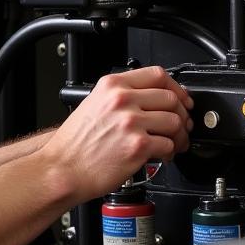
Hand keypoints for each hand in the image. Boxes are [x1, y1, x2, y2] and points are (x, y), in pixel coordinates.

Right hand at [40, 65, 192, 203]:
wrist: (62, 169)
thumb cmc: (73, 144)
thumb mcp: (92, 105)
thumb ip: (119, 97)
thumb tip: (150, 99)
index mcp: (112, 86)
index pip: (157, 75)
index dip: (175, 87)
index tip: (180, 98)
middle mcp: (122, 100)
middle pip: (171, 98)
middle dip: (181, 114)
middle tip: (181, 125)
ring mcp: (131, 122)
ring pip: (175, 122)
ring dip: (180, 135)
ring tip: (174, 143)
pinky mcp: (139, 145)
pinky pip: (169, 144)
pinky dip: (171, 151)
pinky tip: (163, 155)